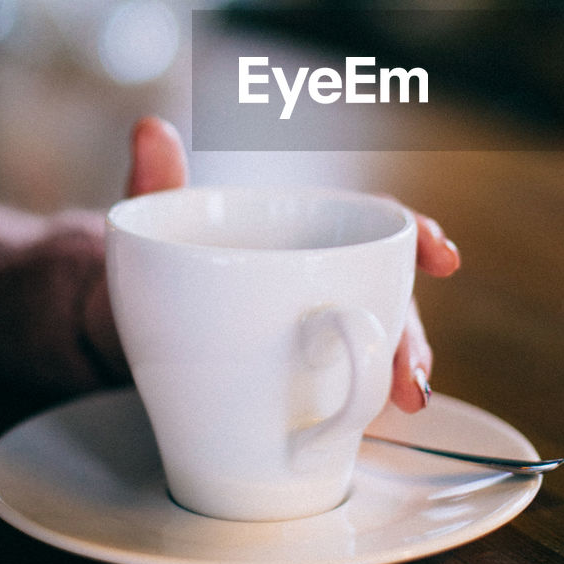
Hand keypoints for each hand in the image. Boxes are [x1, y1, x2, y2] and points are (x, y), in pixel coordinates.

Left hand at [84, 117, 458, 411]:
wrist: (121, 325)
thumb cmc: (155, 261)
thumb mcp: (151, 220)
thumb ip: (154, 181)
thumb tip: (150, 130)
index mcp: (301, 229)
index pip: (376, 221)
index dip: (418, 234)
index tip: (442, 256)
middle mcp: (320, 277)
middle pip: (384, 295)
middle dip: (409, 333)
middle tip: (407, 375)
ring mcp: (313, 332)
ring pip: (374, 346)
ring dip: (396, 374)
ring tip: (400, 402)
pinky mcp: (298, 383)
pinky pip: (344, 393)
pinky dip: (361, 411)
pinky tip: (365, 433)